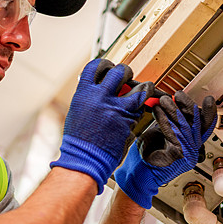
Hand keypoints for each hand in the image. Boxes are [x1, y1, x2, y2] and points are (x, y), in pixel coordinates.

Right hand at [51, 58, 153, 192]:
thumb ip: (89, 97)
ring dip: (144, 88)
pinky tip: (135, 113)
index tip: (110, 66)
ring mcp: (116, 109)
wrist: (85, 159)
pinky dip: (139, 111)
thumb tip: (97, 88)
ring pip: (140, 90)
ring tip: (145, 89)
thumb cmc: (79, 140)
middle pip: (120, 72)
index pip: (96, 67)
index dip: (105, 64)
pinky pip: (139, 110)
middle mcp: (100, 98)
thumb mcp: (77, 111)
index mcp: (84, 94)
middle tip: (128, 77)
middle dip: (127, 72)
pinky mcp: (128, 122)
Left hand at [114, 91, 216, 208]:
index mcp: (190, 145)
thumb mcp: (161, 133)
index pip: (205, 126)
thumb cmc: (145, 156)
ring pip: (185, 126)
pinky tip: (157, 111)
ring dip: (173, 110)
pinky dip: (165, 120)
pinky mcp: (179, 157)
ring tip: (163, 101)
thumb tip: (172, 103)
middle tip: (178, 95)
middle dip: (187, 106)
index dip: (208, 112)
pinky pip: (174, 133)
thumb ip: (170, 121)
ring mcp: (188, 155)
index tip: (208, 99)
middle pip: (198, 123)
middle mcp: (192, 150)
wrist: (136, 174)